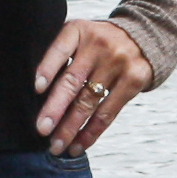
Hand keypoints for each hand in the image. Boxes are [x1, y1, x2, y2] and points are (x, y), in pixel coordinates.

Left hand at [34, 20, 152, 155]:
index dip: (47, 69)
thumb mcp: (79, 36)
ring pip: (88, 102)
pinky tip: (77, 145)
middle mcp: (98, 45)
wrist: (143, 37)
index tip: (36, 89)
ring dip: (70, 128)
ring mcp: (118, 63)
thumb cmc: (98, 43)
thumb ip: (59, 55)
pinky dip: (91, 132)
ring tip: (56, 146)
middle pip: (72, 81)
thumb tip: (33, 96)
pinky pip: (108, 113)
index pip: (59, 50)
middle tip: (41, 129)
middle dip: (55, 108)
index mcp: (78, 31)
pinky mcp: (133, 80)